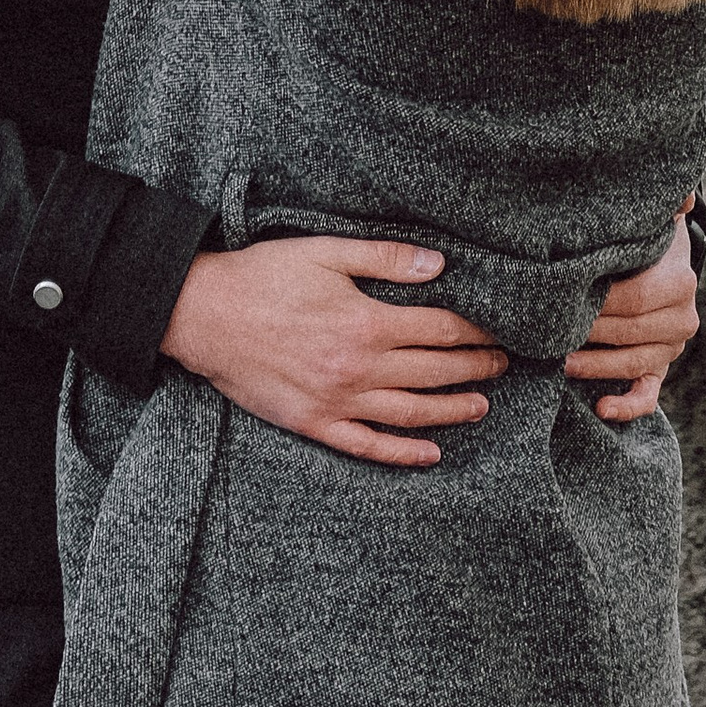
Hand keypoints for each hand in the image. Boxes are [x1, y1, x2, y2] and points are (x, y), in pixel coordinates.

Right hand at [162, 238, 508, 469]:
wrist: (203, 315)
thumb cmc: (264, 276)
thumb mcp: (326, 252)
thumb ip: (385, 258)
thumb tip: (438, 265)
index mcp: (365, 323)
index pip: (439, 330)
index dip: (474, 331)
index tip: (499, 330)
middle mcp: (357, 368)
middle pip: (432, 372)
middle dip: (473, 368)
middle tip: (502, 365)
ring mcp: (336, 402)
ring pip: (409, 413)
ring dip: (450, 411)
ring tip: (481, 407)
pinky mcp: (313, 424)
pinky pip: (366, 446)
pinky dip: (402, 454)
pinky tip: (430, 454)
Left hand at [564, 211, 700, 421]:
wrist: (661, 264)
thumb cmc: (642, 238)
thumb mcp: (651, 218)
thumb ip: (663, 204)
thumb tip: (681, 197)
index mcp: (680, 282)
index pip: (636, 299)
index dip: (599, 303)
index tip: (563, 299)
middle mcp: (682, 319)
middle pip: (630, 333)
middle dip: (589, 332)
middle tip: (548, 331)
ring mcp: (672, 348)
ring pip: (633, 364)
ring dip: (595, 366)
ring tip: (558, 361)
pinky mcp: (661, 370)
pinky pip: (648, 395)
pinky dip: (627, 407)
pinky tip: (601, 408)